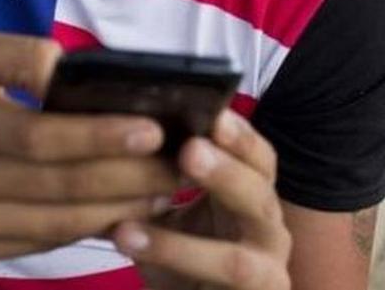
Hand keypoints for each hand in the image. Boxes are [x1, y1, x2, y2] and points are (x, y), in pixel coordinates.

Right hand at [0, 33, 178, 259]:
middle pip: (56, 188)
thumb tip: (73, 70)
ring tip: (162, 192)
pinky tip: (119, 213)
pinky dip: (83, 230)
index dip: (98, 137)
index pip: (38, 138)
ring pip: (54, 225)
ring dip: (116, 211)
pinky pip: (37, 244)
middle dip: (127, 179)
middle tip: (178, 166)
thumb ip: (20, 53)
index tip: (151, 130)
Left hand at [114, 110, 292, 289]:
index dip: (242, 137)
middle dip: (227, 173)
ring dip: (182, 246)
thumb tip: (115, 132)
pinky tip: (127, 248)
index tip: (215, 112)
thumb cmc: (181, 257)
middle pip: (261, 198)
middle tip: (189, 150)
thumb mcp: (170, 214)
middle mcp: (269, 234)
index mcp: (254, 198)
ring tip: (130, 226)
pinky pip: (211, 289)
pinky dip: (166, 271)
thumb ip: (157, 179)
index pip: (260, 159)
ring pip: (235, 261)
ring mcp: (265, 277)